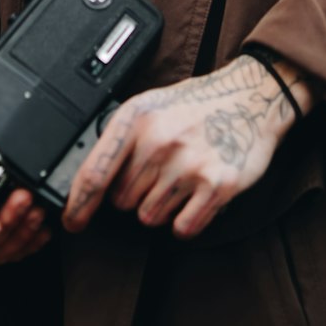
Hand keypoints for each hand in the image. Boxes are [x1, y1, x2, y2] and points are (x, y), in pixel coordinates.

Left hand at [63, 54, 311, 239]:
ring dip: (162, 207)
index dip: (79, 204)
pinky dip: (187, 220)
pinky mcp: (217, 185)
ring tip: (180, 177)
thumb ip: (122, 137)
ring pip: (150, 217)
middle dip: (135, 194)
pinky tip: (196, 194)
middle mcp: (159, 141)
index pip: (96, 173)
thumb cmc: (196, 104)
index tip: (72, 222)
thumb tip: (87, 179)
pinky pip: (183, 228)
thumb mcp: (150, 106)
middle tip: (160, 171)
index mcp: (137, 118)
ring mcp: (189, 164)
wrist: (252, 96)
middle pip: (122, 202)